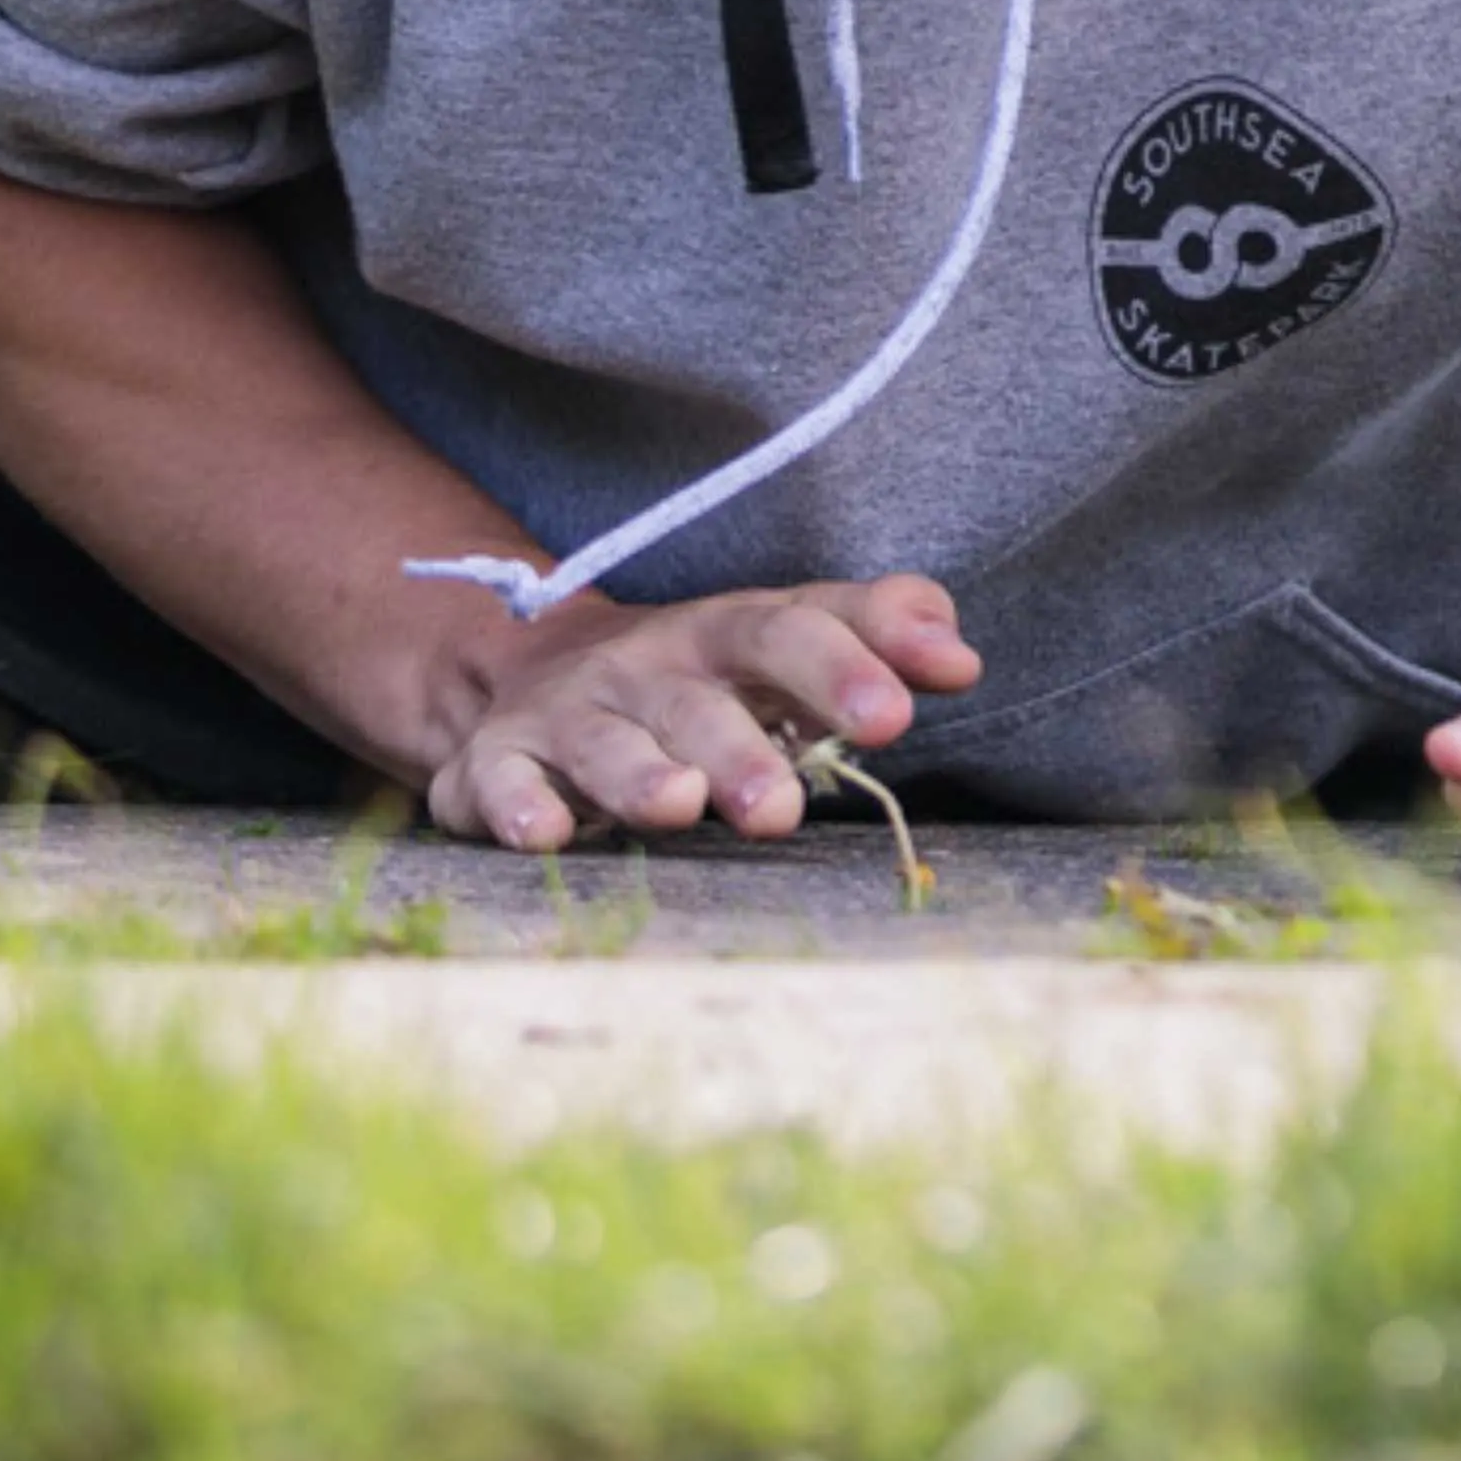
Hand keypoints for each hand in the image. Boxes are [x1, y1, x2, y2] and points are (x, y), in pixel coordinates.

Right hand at [418, 571, 976, 852]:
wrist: (532, 675)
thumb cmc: (696, 679)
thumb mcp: (780, 644)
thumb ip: (872, 635)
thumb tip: (962, 657)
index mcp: (725, 635)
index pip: (789, 628)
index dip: (844, 662)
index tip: (900, 712)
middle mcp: (649, 667)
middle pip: (697, 699)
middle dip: (739, 747)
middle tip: (782, 808)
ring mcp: (571, 713)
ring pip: (604, 742)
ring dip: (638, 774)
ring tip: (680, 806)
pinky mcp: (499, 761)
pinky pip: (502, 778)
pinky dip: (517, 804)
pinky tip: (544, 832)